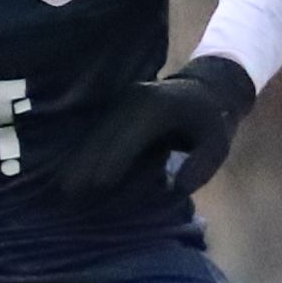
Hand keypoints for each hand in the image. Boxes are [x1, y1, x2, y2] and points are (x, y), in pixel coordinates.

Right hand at [58, 56, 259, 201]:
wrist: (201, 90)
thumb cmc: (208, 122)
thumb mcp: (217, 144)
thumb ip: (201, 166)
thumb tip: (176, 188)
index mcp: (157, 107)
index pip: (130, 135)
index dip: (113, 159)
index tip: (99, 185)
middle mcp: (133, 99)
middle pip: (104, 133)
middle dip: (87, 162)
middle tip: (69, 192)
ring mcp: (120, 100)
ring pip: (94, 131)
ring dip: (79, 157)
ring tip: (64, 185)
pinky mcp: (113, 107)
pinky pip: (95, 129)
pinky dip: (83, 149)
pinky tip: (71, 169)